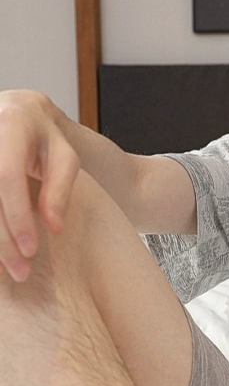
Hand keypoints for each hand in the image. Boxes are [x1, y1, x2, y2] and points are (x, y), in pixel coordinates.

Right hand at [0, 90, 78, 281]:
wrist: (16, 114)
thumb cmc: (46, 141)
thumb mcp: (65, 158)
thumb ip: (60, 189)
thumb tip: (54, 228)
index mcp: (11, 126)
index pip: (8, 176)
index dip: (17, 215)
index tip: (31, 249)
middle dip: (2, 238)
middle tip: (20, 271)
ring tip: (7, 270)